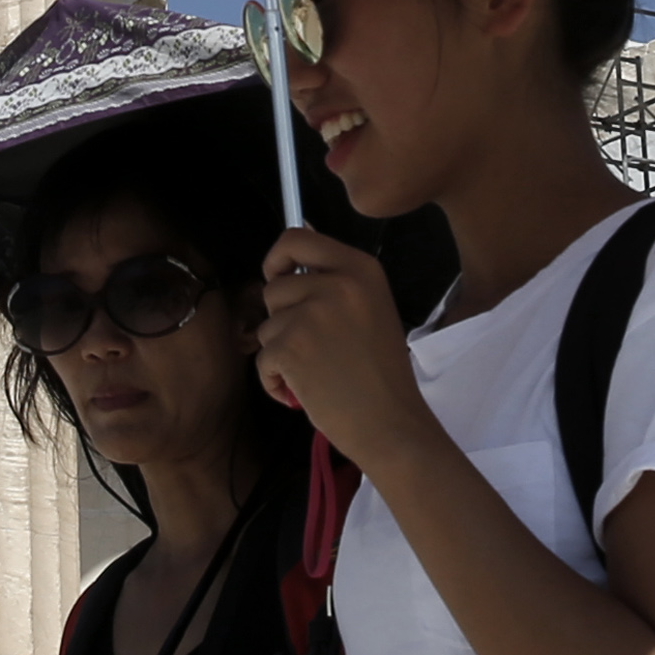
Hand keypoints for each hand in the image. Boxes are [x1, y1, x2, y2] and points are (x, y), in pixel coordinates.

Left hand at [250, 226, 418, 459]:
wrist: (391, 424)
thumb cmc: (384, 375)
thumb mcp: (370, 309)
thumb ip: (336, 278)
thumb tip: (301, 231)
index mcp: (361, 268)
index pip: (297, 238)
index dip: (278, 258)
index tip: (278, 277)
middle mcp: (337, 283)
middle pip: (275, 286)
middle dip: (282, 317)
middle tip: (312, 346)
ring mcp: (312, 314)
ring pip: (267, 325)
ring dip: (281, 353)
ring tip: (315, 374)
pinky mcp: (290, 346)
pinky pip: (262, 358)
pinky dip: (274, 380)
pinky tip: (302, 393)